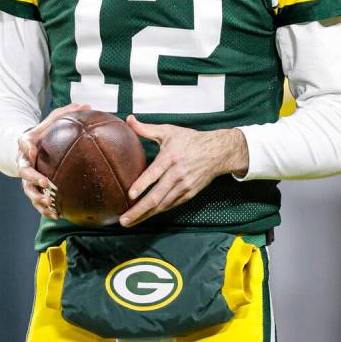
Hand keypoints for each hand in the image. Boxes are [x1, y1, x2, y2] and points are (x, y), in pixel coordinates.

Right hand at [16, 102, 89, 217]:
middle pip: (24, 173)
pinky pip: (37, 202)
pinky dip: (46, 209)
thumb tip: (87, 105)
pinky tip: (59, 215)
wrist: (31, 148)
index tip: (33, 150)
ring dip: (38, 199)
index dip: (26, 147)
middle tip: (45, 183)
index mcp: (28, 144)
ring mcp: (27, 178)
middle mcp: (24, 162)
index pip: (23, 143)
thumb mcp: (53, 120)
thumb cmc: (45, 133)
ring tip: (51, 205)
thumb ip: (67, 113)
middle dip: (33, 179)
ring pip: (29, 191)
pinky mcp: (33, 190)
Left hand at [119, 115, 248, 226]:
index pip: (154, 173)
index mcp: (170, 157)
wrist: (217, 152)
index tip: (130, 195)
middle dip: (138, 210)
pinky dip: (158, 212)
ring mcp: (184, 186)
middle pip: (156, 196)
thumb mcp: (168, 131)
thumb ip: (146, 129)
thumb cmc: (190, 140)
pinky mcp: (189, 194)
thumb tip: (129, 119)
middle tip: (123, 220)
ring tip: (130, 222)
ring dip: (146, 215)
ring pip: (162, 205)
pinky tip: (146, 216)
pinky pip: (171, 205)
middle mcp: (177, 174)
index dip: (142, 185)